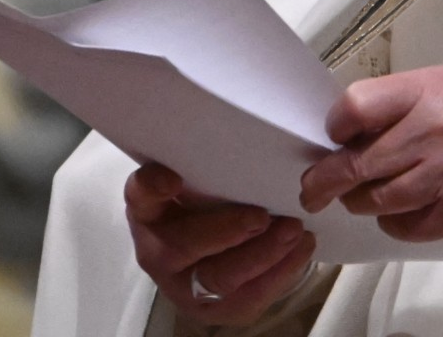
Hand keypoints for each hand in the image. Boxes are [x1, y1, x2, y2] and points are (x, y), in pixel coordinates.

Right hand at [125, 164, 316, 326]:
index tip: (173, 179)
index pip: (141, 196)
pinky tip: (302, 248)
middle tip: (262, 216)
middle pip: (182, 246)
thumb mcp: (206, 180)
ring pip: (217, 278)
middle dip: (225, 231)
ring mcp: (184, 285)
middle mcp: (158, 251)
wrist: (220, 252)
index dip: (152, 188)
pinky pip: (246, 298)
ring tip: (293, 231)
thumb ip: (214, 165)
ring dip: (261, 254)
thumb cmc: (213, 203)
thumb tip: (250, 135)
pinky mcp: (213, 308)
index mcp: (150, 211)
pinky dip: (279, 273)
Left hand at [299, 66, 442, 240]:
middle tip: (315, 186)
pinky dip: (395, 221)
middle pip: (358, 164)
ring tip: (364, 193)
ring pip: (376, 200)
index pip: (357, 107)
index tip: (334, 133)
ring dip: (361, 200)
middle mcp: (436, 134)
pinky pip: (405, 226)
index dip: (337, 124)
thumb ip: (405, 102)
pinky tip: (404, 208)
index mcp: (433, 91)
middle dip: (326, 179)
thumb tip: (357, 126)